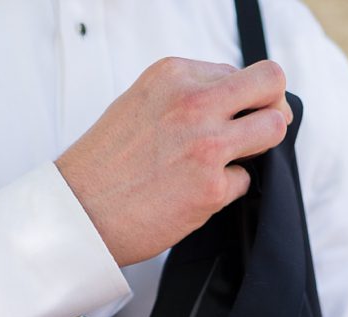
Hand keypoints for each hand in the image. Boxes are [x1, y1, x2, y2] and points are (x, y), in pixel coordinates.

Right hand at [55, 56, 292, 266]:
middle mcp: (193, 103)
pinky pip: (244, 180)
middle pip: (271, 82)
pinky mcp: (211, 187)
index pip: (235, 71)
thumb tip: (228, 100)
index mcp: (172, 76)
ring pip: (274, 127)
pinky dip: (223, 189)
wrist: (73, 215)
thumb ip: (182, 95)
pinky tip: (190, 195)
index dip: (235, 98)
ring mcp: (206, 144)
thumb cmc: (98, 167)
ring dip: (259, 145)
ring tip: (227, 162)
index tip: (222, 118)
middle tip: (257, 126)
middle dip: (272, 104)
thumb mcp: (137, 105)